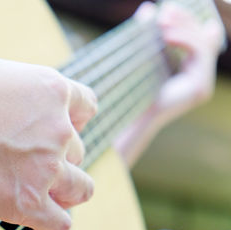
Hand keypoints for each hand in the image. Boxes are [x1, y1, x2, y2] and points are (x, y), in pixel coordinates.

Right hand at [0, 48, 96, 229]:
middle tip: (31, 164)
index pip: (87, 108)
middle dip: (59, 159)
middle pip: (77, 151)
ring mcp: (47, 166)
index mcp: (53, 91)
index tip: (55, 131)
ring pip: (80, 188)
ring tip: (40, 194)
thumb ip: (5, 84)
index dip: (74, 121)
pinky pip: (59, 222)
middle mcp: (59, 128)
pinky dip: (51, 224)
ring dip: (64, 192)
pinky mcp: (27, 200)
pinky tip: (36, 222)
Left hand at [114, 2, 223, 166]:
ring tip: (162, 22)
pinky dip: (183, 39)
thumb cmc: (133, 87)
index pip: (199, 38)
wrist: (129, 115)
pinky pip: (199, 52)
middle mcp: (200, 78)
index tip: (168, 8)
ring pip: (203, 42)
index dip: (187, 21)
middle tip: (165, 10)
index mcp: (190, 72)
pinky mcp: (199, 86)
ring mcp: (203, 84)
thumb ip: (149, 33)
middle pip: (204, 37)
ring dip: (183, 27)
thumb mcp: (144, 55)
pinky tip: (165, 35)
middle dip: (185, 20)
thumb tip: (148, 8)